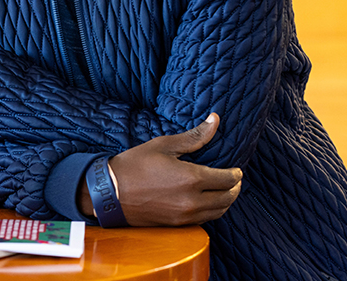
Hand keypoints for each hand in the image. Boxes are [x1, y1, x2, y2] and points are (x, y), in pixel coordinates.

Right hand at [80, 113, 242, 225]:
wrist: (110, 192)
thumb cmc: (135, 165)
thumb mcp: (164, 146)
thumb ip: (194, 137)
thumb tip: (214, 121)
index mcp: (191, 178)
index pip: (227, 179)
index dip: (235, 173)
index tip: (236, 169)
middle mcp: (192, 200)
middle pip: (227, 197)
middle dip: (234, 188)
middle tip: (234, 179)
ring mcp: (186, 216)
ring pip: (219, 211)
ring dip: (226, 201)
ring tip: (224, 190)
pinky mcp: (178, 224)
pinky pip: (205, 220)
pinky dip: (212, 211)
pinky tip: (208, 202)